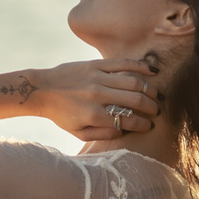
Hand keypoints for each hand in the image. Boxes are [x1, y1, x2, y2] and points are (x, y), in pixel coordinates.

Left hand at [26, 60, 159, 140]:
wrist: (41, 90)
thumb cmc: (62, 115)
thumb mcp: (79, 132)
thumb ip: (103, 135)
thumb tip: (125, 132)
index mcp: (94, 115)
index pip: (128, 120)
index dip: (144, 124)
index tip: (150, 126)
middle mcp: (97, 95)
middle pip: (135, 100)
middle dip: (151, 107)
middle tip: (157, 111)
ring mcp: (97, 77)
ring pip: (133, 81)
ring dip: (150, 89)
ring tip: (156, 95)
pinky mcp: (95, 64)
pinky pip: (122, 63)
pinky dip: (140, 66)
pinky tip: (152, 72)